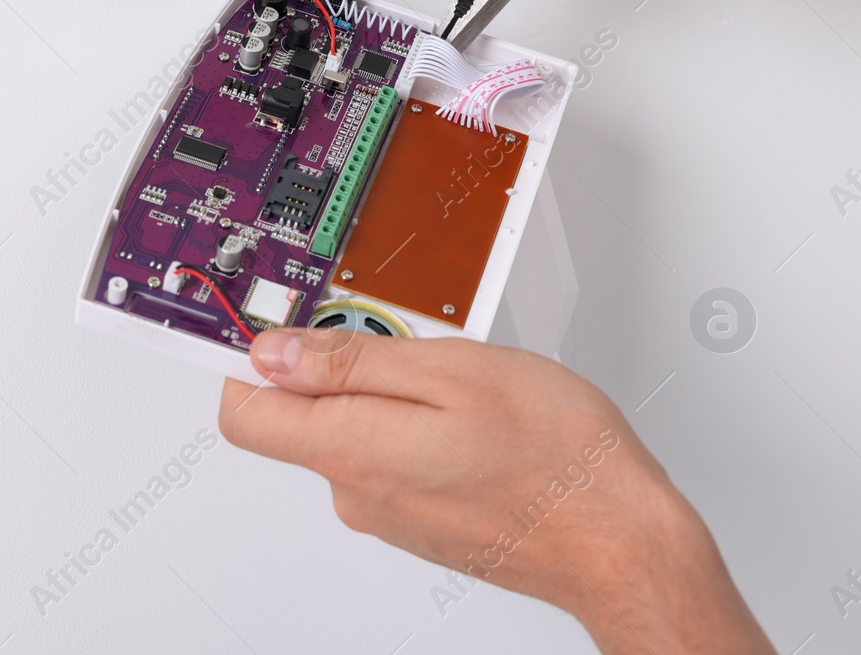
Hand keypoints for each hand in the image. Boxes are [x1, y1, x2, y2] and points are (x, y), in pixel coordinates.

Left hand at [218, 328, 773, 653]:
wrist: (617, 540)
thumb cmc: (556, 457)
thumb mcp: (455, 371)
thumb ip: (353, 363)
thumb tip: (274, 352)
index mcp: (353, 449)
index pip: (243, 412)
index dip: (244, 358)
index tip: (266, 321)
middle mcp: (357, 493)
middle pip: (304, 416)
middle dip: (342, 365)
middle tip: (412, 336)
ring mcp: (390, 515)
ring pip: (358, 433)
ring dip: (393, 395)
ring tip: (466, 379)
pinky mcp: (422, 523)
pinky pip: (396, 459)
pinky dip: (422, 427)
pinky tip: (478, 417)